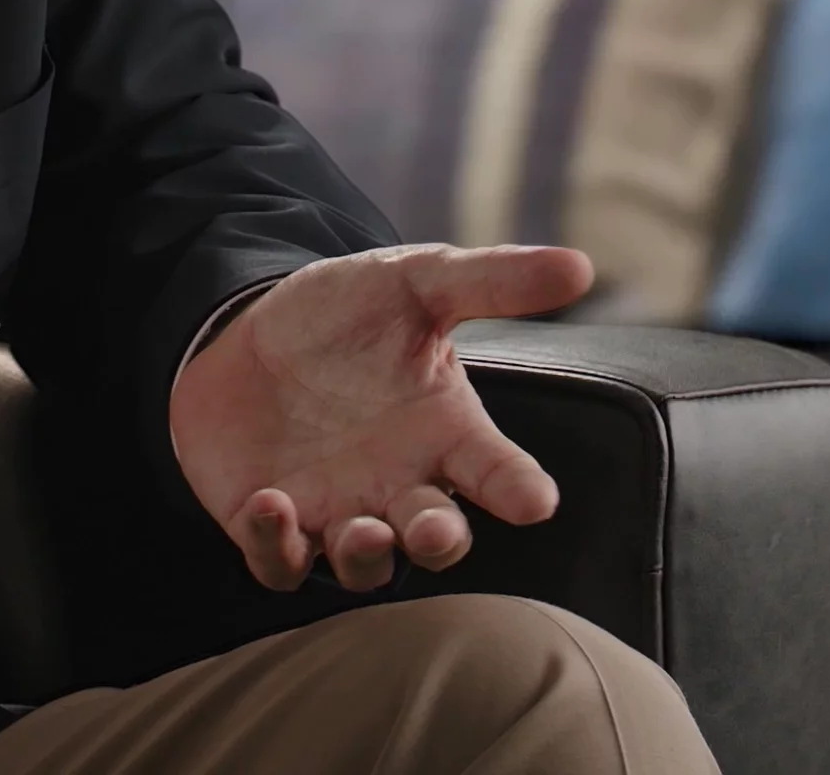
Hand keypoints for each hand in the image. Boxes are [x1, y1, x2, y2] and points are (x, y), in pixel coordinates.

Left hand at [169, 243, 592, 592]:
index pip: (498, 472)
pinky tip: (270, 505)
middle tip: (439, 532)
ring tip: (364, 530)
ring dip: (367, 557)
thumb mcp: (417, 282)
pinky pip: (282, 561)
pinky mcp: (273, 525)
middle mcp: (399, 484)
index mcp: (444, 433)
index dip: (518, 490)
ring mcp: (337, 511)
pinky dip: (278, 546)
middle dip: (441, 541)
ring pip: (365, 565)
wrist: (250, 328)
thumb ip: (492, 280)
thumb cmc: (346, 313)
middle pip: (436, 537)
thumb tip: (580, 265)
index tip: (533, 502)